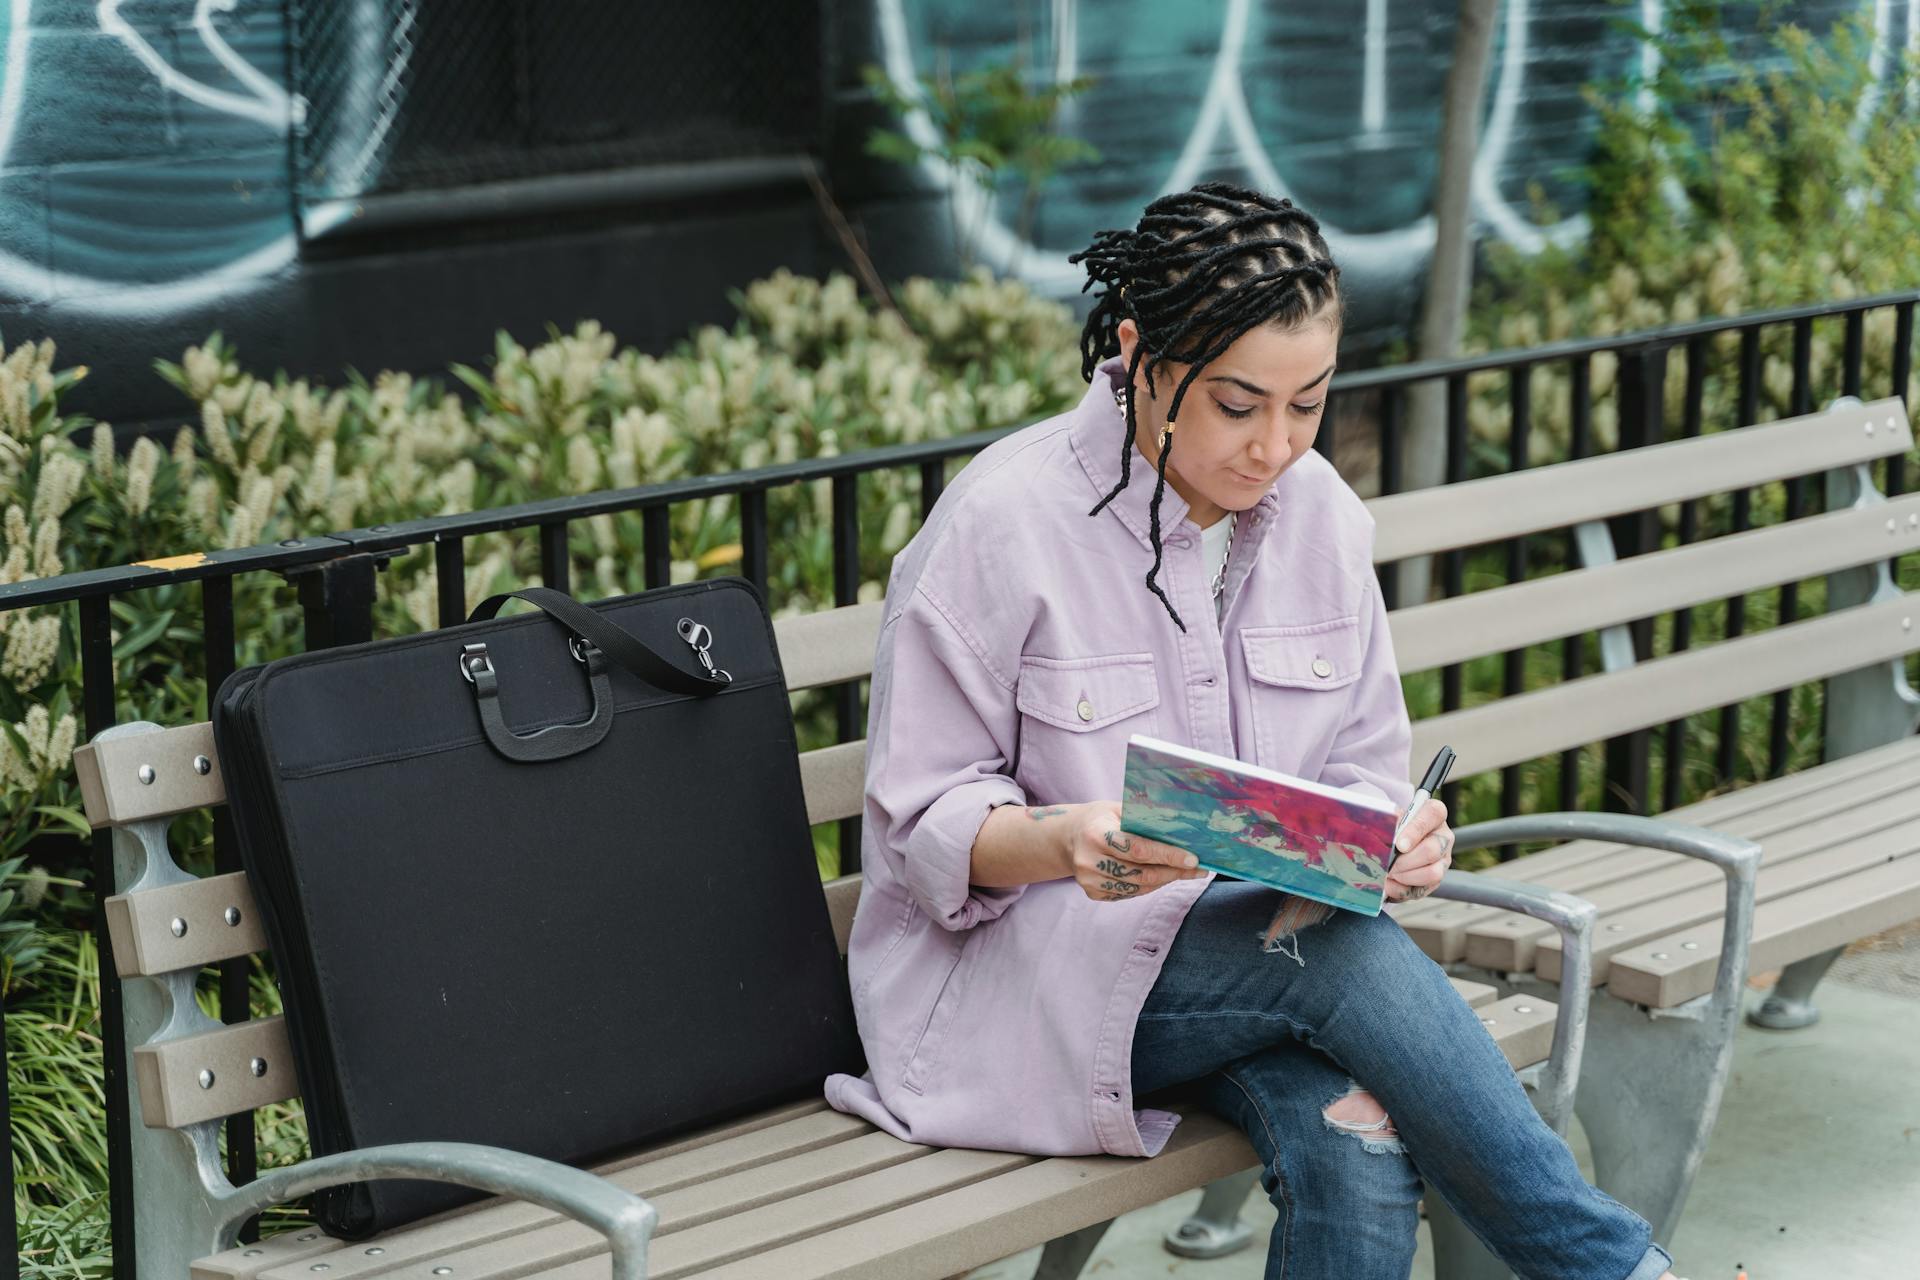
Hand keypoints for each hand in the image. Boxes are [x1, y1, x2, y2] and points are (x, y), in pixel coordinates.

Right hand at [1063, 801, 1208, 901]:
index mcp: (1096, 834)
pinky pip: (1129, 894)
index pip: (1138, 849)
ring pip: (1138, 887)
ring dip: (1164, 880)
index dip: (1168, 855)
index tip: (1193, 859)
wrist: (1068, 837)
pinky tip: (1160, 877)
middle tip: (1198, 869)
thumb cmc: (1100, 818)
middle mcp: (1089, 860)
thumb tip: (1183, 828)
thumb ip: (1144, 818)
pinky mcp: (1092, 893)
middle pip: (1141, 873)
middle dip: (1174, 872)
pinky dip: (1148, 886)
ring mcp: (1089, 880)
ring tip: (1184, 872)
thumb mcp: (1118, 809)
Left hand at [1385, 797, 1451, 902]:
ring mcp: (1443, 859)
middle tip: (1388, 864)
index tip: (1399, 845)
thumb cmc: (1392, 827)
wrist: (1393, 842)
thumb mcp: (1390, 819)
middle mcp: (1444, 837)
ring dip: (1406, 877)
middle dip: (1405, 861)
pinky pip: (1423, 889)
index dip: (1415, 830)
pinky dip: (1402, 889)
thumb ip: (1389, 822)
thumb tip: (1383, 832)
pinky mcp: (1436, 880)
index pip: (1434, 814)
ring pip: (1433, 873)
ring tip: (1388, 874)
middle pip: (1432, 850)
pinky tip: (1390, 884)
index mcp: (1434, 814)